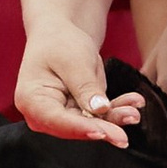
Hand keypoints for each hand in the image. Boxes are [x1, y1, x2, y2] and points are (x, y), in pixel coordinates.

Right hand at [17, 19, 139, 146]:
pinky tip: (134, 101)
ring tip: (134, 109)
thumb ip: (85, 87)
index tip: (102, 132)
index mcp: (31, 100)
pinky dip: (118, 109)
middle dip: (104, 126)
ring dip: (115, 118)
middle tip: (127, 124)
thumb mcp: (73, 60)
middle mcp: (43, 114)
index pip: (56, 120)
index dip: (80, 128)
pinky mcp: (80, 113)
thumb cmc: (59, 43)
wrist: (60, 35)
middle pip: (75, 127)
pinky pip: (100, 116)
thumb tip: (100, 110)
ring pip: (92, 124)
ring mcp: (62, 116)